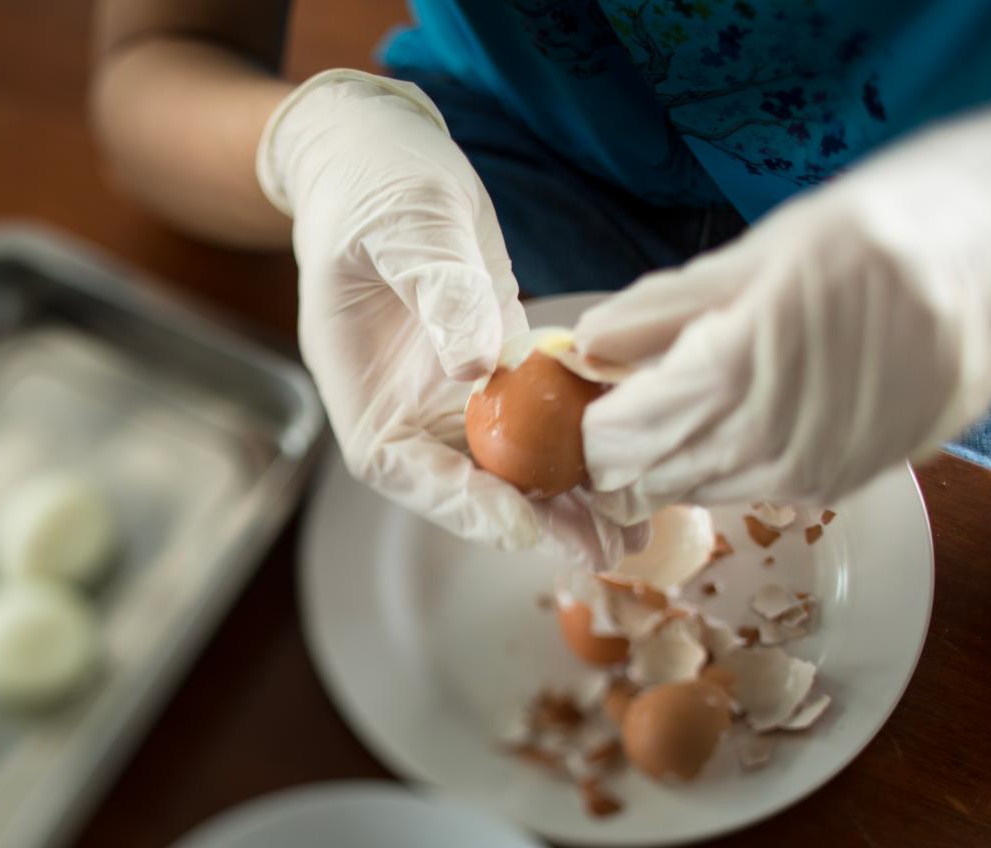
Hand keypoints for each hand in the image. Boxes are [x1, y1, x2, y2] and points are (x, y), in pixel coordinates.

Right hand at [259, 70, 642, 566]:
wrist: (384, 155)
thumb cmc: (372, 183)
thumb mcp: (403, 227)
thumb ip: (437, 290)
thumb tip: (475, 365)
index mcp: (360, 386)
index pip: (398, 466)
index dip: (457, 503)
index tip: (518, 524)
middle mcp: (405, 405)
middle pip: (461, 485)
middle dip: (531, 520)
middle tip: (601, 550)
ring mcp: (452, 392)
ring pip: (507, 464)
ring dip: (565, 499)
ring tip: (630, 532)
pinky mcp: (498, 367)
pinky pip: (539, 420)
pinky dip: (578, 447)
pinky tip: (629, 467)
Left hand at [574, 104, 990, 519]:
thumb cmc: (879, 232)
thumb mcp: (762, 251)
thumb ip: (666, 310)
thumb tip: (585, 345)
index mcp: (744, 365)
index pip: (628, 431)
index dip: (589, 425)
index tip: (571, 400)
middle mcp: (777, 436)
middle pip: (658, 470)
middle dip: (618, 449)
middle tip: (604, 411)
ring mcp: (817, 470)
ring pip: (702, 488)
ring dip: (668, 459)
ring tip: (661, 410)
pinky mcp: (847, 484)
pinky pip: (754, 491)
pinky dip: (722, 465)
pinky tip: (728, 423)